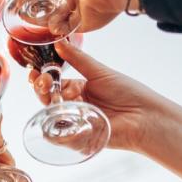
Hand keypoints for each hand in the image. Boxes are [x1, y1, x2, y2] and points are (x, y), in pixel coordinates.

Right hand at [29, 41, 177, 152]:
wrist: (146, 117)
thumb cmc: (128, 92)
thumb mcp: (99, 72)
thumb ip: (78, 59)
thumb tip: (59, 42)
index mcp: (80, 89)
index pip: (55, 83)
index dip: (44, 78)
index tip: (35, 72)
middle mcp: (77, 105)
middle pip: (50, 99)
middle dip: (42, 88)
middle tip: (42, 81)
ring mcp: (78, 122)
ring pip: (53, 115)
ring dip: (47, 104)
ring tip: (49, 94)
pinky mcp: (81, 139)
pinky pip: (62, 135)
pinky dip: (56, 127)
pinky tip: (57, 115)